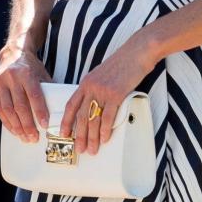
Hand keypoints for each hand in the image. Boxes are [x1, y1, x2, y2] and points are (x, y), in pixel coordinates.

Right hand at [0, 46, 50, 141]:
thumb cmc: (31, 68)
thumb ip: (48, 91)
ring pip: (7, 110)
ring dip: (16, 127)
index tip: (44, 125)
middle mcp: (11, 77)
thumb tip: (58, 113)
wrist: (13, 54)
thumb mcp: (42, 75)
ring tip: (24, 137)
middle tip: (34, 138)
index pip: (34, 95)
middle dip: (27, 125)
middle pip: (20, 106)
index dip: (39, 112)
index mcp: (27, 73)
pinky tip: (14, 130)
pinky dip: (7, 122)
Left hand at [60, 34, 153, 155]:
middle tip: (79, 149)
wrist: (137, 52)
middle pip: (81, 116)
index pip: (71, 105)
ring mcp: (103, 91)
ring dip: (92, 137)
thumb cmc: (122, 64)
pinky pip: (108, 116)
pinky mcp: (116, 94)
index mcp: (85, 83)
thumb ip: (95, 89)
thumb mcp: (102, 75)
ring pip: (93, 119)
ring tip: (92, 149)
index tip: (64, 134)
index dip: (66, 121)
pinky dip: (106, 130)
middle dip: (79, 136)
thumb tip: (94, 106)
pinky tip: (104, 139)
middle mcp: (91, 87)